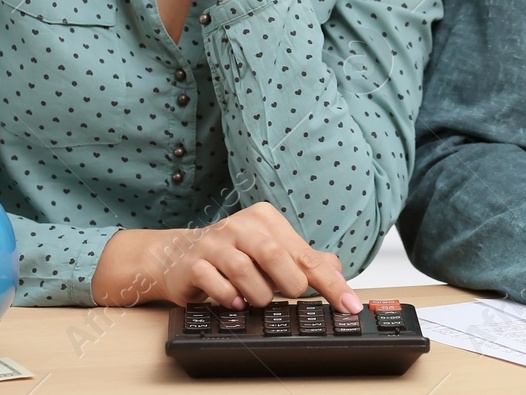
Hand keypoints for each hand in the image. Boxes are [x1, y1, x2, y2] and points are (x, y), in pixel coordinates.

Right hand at [90, 201, 361, 313]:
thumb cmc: (231, 255)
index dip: (331, 284)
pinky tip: (233, 301)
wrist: (176, 256)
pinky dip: (229, 298)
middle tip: (285, 295)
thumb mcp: (270, 251)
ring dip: (257, 295)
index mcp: (265, 219)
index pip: (306, 254)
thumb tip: (338, 272)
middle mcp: (241, 226)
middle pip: (276, 256)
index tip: (349, 305)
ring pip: (246, 272)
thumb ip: (303, 261)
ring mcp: (215, 242)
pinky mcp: (193, 263)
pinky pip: (215, 283)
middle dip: (288, 285)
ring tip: (254, 299)